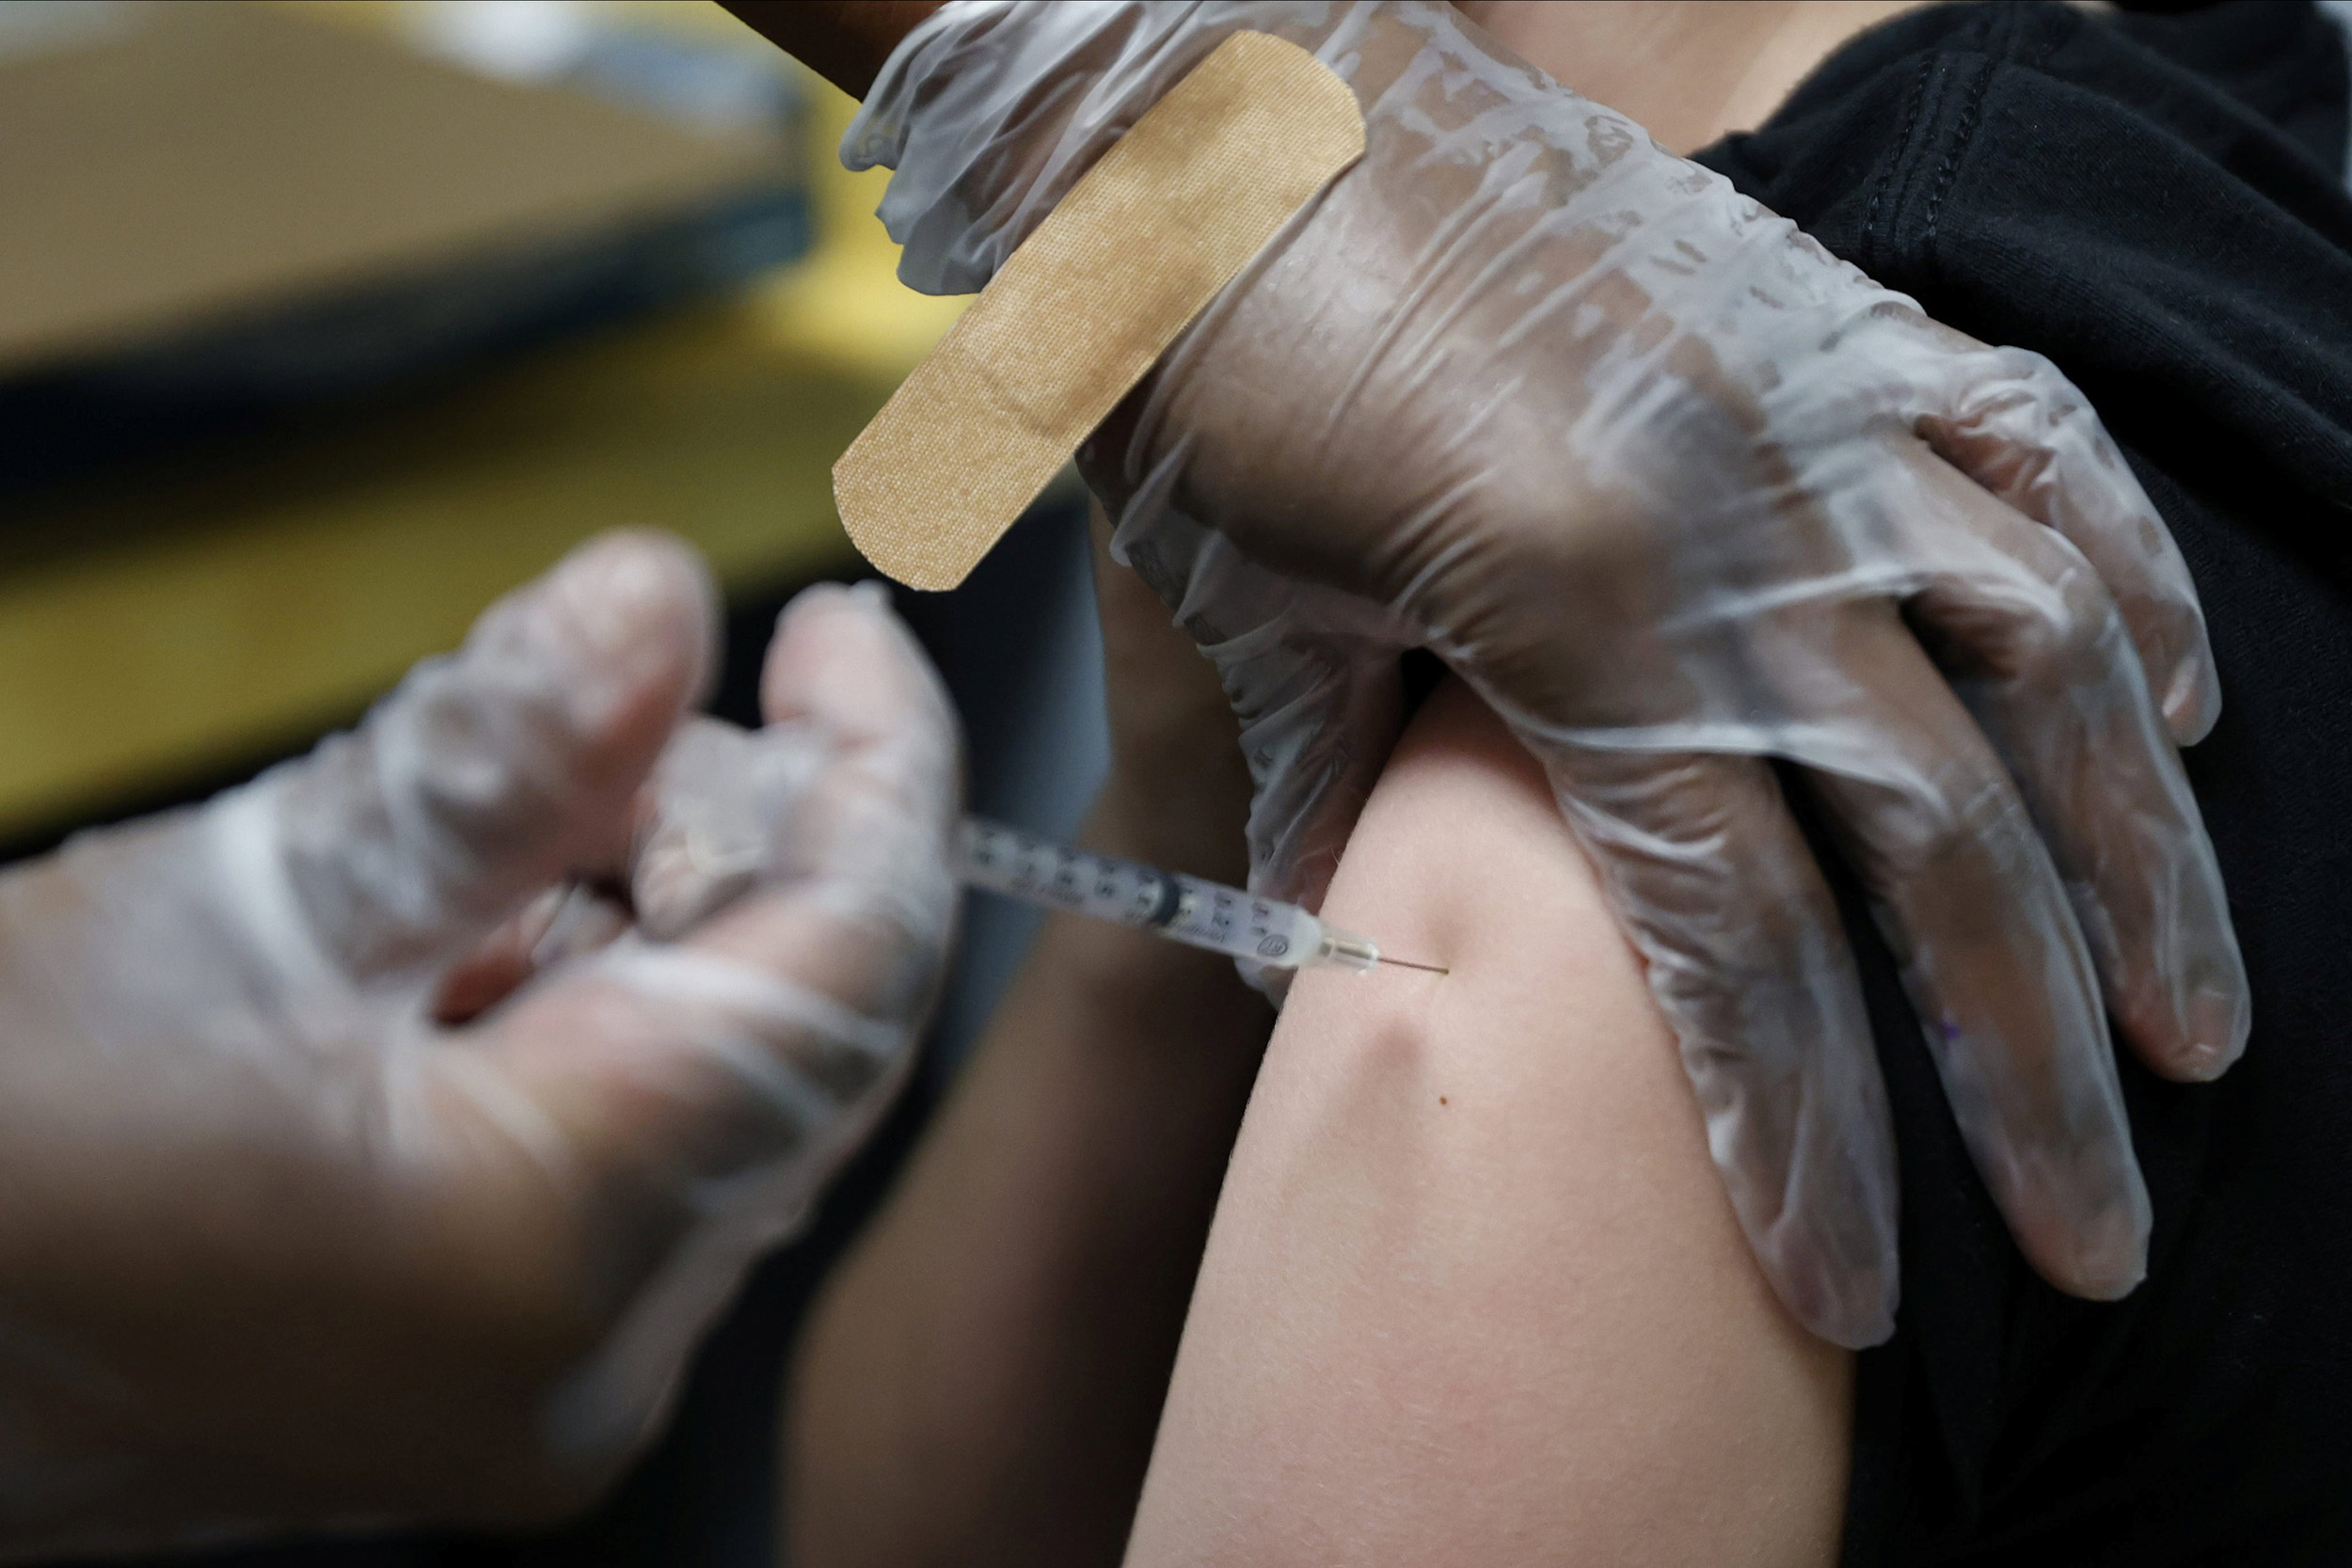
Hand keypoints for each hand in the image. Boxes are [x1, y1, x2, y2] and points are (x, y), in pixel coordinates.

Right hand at [0, 534, 957, 1553]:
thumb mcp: (239, 902)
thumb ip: (492, 760)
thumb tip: (658, 602)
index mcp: (565, 1243)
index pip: (851, 969)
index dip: (879, 771)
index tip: (840, 632)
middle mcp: (599, 1359)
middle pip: (799, 1033)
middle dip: (737, 837)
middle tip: (619, 712)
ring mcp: (546, 1388)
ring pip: (714, 1087)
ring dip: (645, 918)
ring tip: (492, 828)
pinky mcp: (489, 1375)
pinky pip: (623, 1154)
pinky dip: (581, 1011)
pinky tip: (456, 941)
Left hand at [849, 0, 2245, 1345]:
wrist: (1224, 103)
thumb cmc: (1209, 362)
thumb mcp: (1250, 608)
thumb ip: (1333, 794)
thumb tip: (1335, 960)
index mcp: (1577, 603)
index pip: (1735, 931)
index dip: (1804, 1132)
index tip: (1851, 1289)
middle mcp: (1741, 510)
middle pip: (1941, 839)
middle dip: (2027, 1070)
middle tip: (2094, 1241)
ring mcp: (1813, 400)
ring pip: (2053, 662)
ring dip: (2145, 862)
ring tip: (2198, 1030)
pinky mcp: (1834, 317)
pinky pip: (2043, 451)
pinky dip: (2133, 584)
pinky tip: (2183, 711)